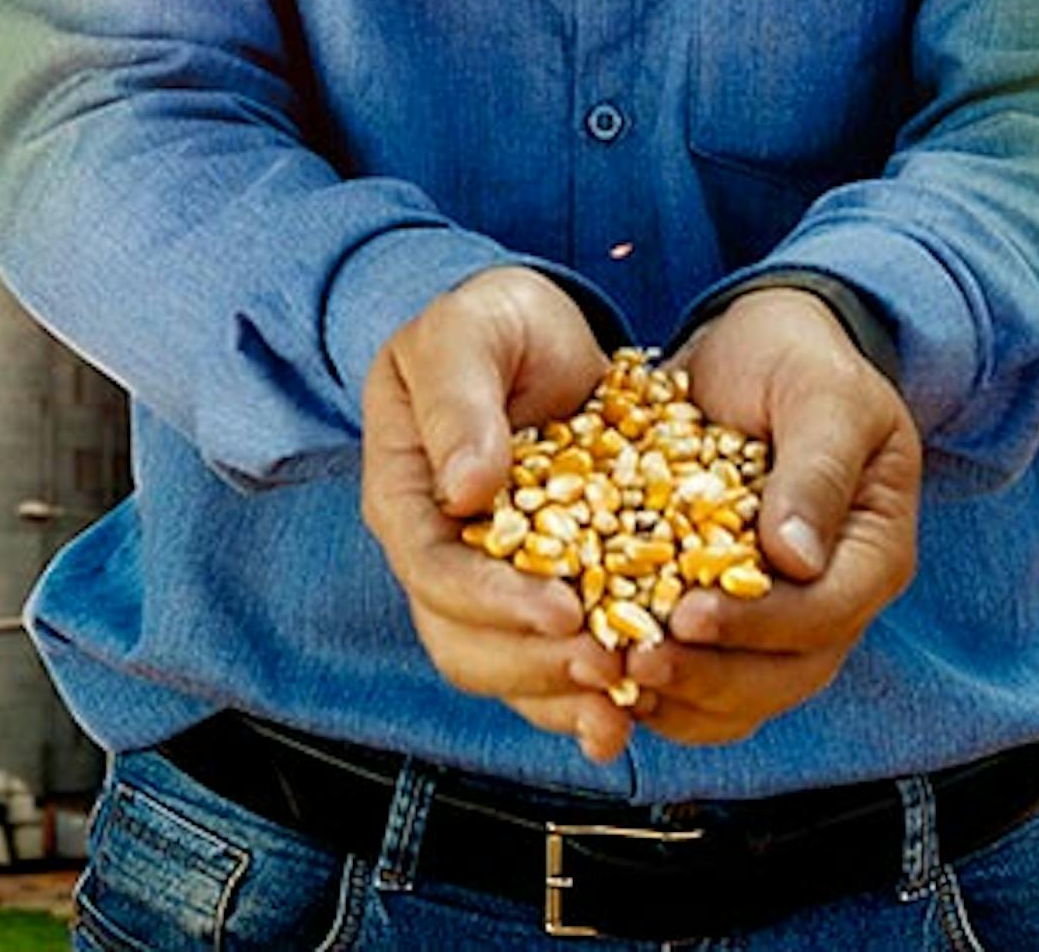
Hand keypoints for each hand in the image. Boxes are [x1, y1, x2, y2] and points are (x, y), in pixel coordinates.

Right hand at [357, 267, 626, 760]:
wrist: (536, 333)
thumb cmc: (490, 323)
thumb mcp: (468, 332)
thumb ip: (457, 398)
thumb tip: (467, 487)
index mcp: (405, 497)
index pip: (436, 571)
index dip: (496, 600)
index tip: (565, 607)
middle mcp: (438, 554)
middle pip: (465, 643)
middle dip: (534, 665)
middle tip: (606, 667)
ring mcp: (486, 582)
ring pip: (505, 670)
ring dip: (560, 697)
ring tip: (621, 708)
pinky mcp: (540, 594)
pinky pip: (549, 665)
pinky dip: (585, 697)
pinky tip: (632, 716)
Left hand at [622, 285, 918, 748]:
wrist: (756, 350)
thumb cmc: (799, 360)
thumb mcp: (821, 394)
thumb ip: (816, 469)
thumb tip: (796, 560)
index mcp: (873, 551)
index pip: (826, 614)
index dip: (759, 625)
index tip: (688, 615)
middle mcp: (834, 600)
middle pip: (786, 675)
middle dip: (711, 677)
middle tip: (639, 661)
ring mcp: (783, 620)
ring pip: (744, 697)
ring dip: (682, 698)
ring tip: (616, 677)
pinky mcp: (732, 620)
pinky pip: (705, 685)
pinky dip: (661, 691)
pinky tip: (607, 678)